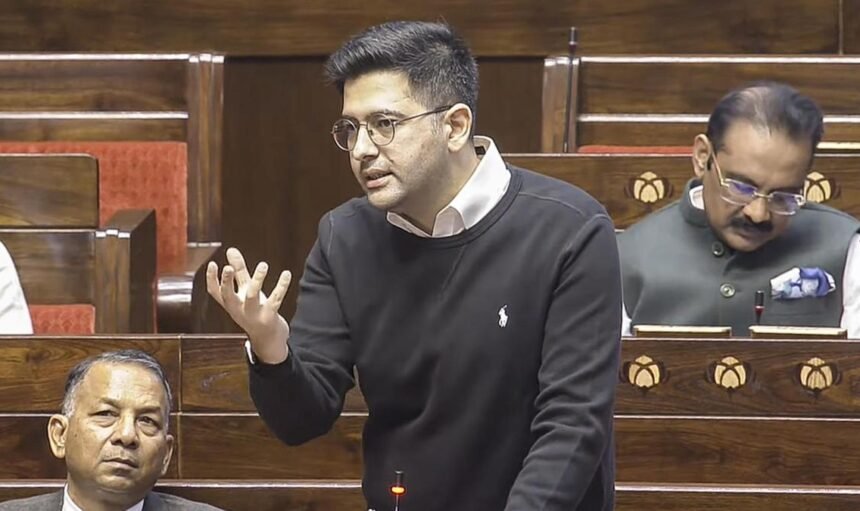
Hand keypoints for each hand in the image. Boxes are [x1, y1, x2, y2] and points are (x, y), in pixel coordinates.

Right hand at [207, 247, 292, 363]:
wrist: (268, 340)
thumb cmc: (255, 311)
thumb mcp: (245, 291)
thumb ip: (238, 271)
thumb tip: (230, 250)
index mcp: (231, 303)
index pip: (215, 292)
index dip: (211, 279)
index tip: (212, 264)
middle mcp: (239, 310)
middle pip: (228, 296)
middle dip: (227, 282)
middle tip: (228, 267)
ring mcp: (253, 314)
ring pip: (252, 297)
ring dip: (257, 280)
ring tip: (263, 265)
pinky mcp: (269, 317)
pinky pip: (275, 300)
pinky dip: (281, 286)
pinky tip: (286, 274)